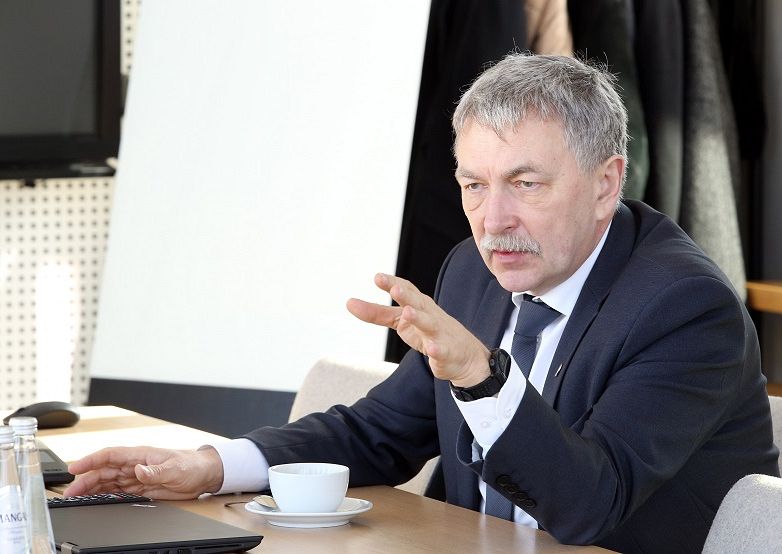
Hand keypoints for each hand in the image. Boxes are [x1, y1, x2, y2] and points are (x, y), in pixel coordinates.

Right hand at [63, 446, 223, 499]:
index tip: (75, 468)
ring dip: (92, 489)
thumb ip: (155, 471)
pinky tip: (95, 501)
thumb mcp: (174, 469)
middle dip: (85, 480)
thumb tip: (138, 471)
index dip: (91, 460)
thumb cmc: (191, 465)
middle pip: (104, 471)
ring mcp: (136, 477)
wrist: (203, 474)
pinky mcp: (141, 488)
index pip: (110, 455)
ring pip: (108, 482)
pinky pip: (118, 492)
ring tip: (76, 498)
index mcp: (140, 455)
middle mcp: (135, 465)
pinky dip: (105, 496)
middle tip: (70, 492)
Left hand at [347, 273, 489, 386]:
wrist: (464, 356)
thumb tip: (350, 303)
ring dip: (419, 318)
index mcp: (418, 305)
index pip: (407, 290)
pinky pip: (441, 351)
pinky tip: (431, 348)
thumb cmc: (428, 333)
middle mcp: (429, 315)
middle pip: (417, 302)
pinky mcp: (446, 353)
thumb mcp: (401, 322)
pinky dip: (437, 349)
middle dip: (406, 295)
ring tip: (408, 312)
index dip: (393, 283)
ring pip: (429, 324)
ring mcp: (439, 334)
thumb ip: (377, 313)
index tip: (378, 277)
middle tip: (394, 288)